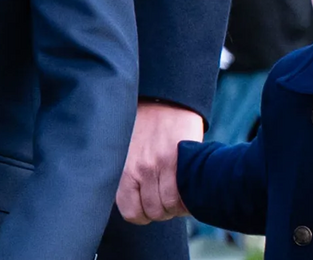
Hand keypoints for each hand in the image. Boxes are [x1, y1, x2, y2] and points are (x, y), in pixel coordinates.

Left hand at [116, 101, 202, 223]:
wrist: (165, 98)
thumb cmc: (144, 124)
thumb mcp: (126, 150)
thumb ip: (128, 175)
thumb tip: (134, 201)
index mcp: (122, 168)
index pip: (130, 212)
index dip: (143, 214)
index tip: (149, 206)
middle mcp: (139, 169)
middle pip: (155, 212)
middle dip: (163, 210)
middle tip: (168, 196)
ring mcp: (159, 166)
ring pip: (171, 207)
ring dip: (178, 206)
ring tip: (180, 192)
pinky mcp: (178, 160)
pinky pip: (186, 196)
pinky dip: (189, 200)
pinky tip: (189, 189)